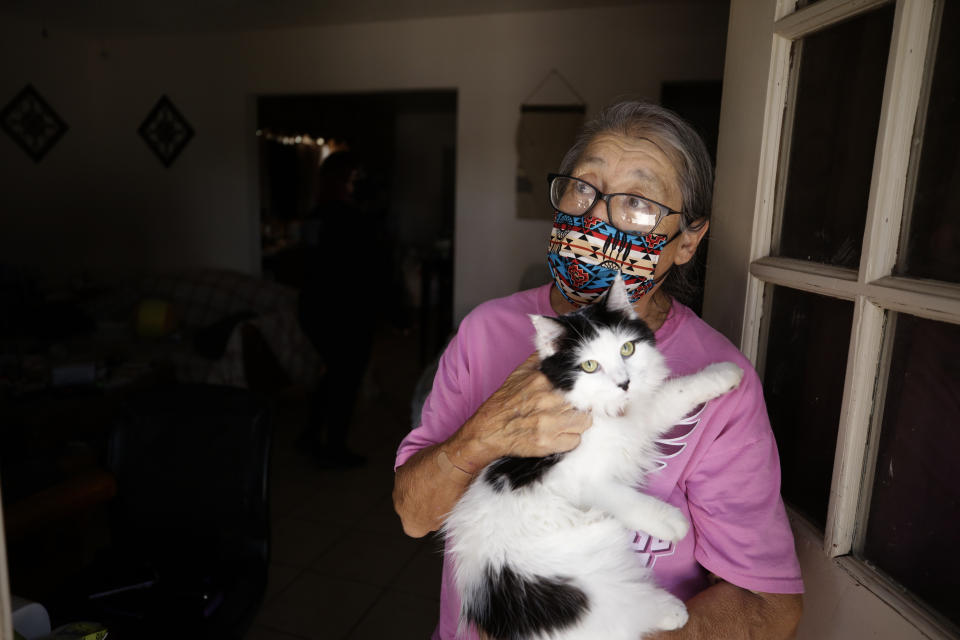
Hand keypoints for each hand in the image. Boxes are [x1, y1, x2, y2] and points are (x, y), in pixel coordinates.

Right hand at [458, 353, 591, 464]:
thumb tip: (559, 345)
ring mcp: (548, 423)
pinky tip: (558, 435)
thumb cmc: (505, 401)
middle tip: (572, 408)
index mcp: (543, 380)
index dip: (587, 387)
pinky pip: (574, 441)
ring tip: (565, 422)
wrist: (488, 430)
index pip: (581, 381)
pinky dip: (569, 440)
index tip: (588, 391)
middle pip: (585, 403)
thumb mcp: (520, 373)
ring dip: (578, 423)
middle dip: (582, 406)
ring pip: (584, 423)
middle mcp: (547, 400)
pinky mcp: (547, 443)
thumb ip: (541, 359)